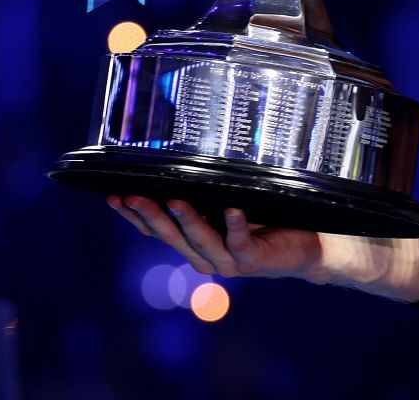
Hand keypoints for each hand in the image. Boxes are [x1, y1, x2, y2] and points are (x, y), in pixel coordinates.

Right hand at [109, 196, 325, 281]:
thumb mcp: (226, 202)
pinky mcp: (254, 260)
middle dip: (150, 215)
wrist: (305, 246)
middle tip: (131, 196)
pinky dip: (235, 226)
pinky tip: (232, 210)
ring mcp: (228, 261)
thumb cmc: (264, 220)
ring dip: (188, 220)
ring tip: (175, 200)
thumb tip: (181, 156)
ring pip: (201, 240)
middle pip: (171, 236)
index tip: (113, 196)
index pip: (155, 231)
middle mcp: (204, 256)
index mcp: (192, 243)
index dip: (134, 216)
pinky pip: (241, 242)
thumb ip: (205, 193)